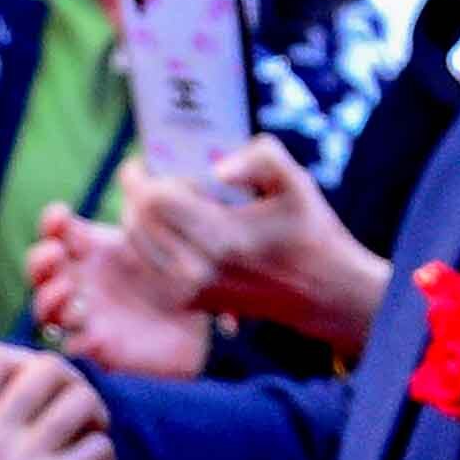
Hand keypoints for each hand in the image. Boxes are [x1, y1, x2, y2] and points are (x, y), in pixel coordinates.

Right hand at [0, 345, 107, 459]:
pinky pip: (98, 447)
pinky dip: (104, 458)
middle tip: (77, 410)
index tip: (37, 389)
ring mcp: (25, 459)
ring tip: (92, 437)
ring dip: (96, 415)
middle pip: (49, 368)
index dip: (26, 362)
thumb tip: (21, 402)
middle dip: (73, 383)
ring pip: (81, 400)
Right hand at [28, 200, 212, 379]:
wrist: (200, 321)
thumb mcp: (167, 236)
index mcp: (91, 249)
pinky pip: (73, 348)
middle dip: (40, 261)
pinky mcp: (98, 348)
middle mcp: (80, 281)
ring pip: (45, 310)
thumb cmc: (179, 273)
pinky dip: (78, 342)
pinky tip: (96, 334)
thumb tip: (135, 168)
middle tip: (58, 256)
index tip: (62, 215)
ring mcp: (85, 315)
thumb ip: (149, 205)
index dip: (51, 222)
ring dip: (51, 300)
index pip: (55, 232)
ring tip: (73, 297)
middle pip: (38, 271)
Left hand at [121, 144, 389, 358]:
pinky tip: (171, 226)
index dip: (143, 175)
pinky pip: (147, 264)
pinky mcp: (188, 302)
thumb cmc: (309, 230)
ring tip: (163, 199)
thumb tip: (214, 166)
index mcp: (225, 237)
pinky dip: (150, 241)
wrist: (322, 292)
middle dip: (138, 193)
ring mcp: (191, 291)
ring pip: (136, 244)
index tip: (148, 160)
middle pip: (137, 221)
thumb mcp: (295, 182)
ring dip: (140, 216)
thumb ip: (259, 157)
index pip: (154, 201)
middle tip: (154, 176)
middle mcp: (201, 270)